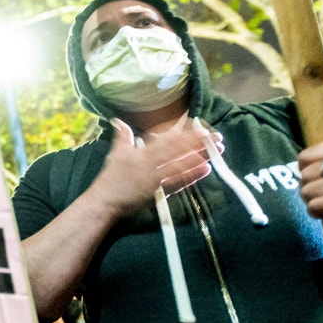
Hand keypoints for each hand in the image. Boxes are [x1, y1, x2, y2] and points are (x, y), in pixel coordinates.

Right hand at [86, 118, 216, 219]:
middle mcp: (150, 163)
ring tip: (216, 151)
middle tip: (217, 137)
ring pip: (181, 165)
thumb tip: (120, 121)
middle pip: (178, 150)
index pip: (168, 140)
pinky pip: (178, 183)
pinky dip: (192, 176)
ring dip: (200, 157)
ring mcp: (156, 178)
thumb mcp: (116, 154)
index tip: (201, 129)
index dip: (185, 134)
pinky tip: (205, 170)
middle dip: (199, 143)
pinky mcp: (158, 191)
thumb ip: (122, 137)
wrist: (105, 201)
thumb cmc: (110, 178)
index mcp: (142, 153)